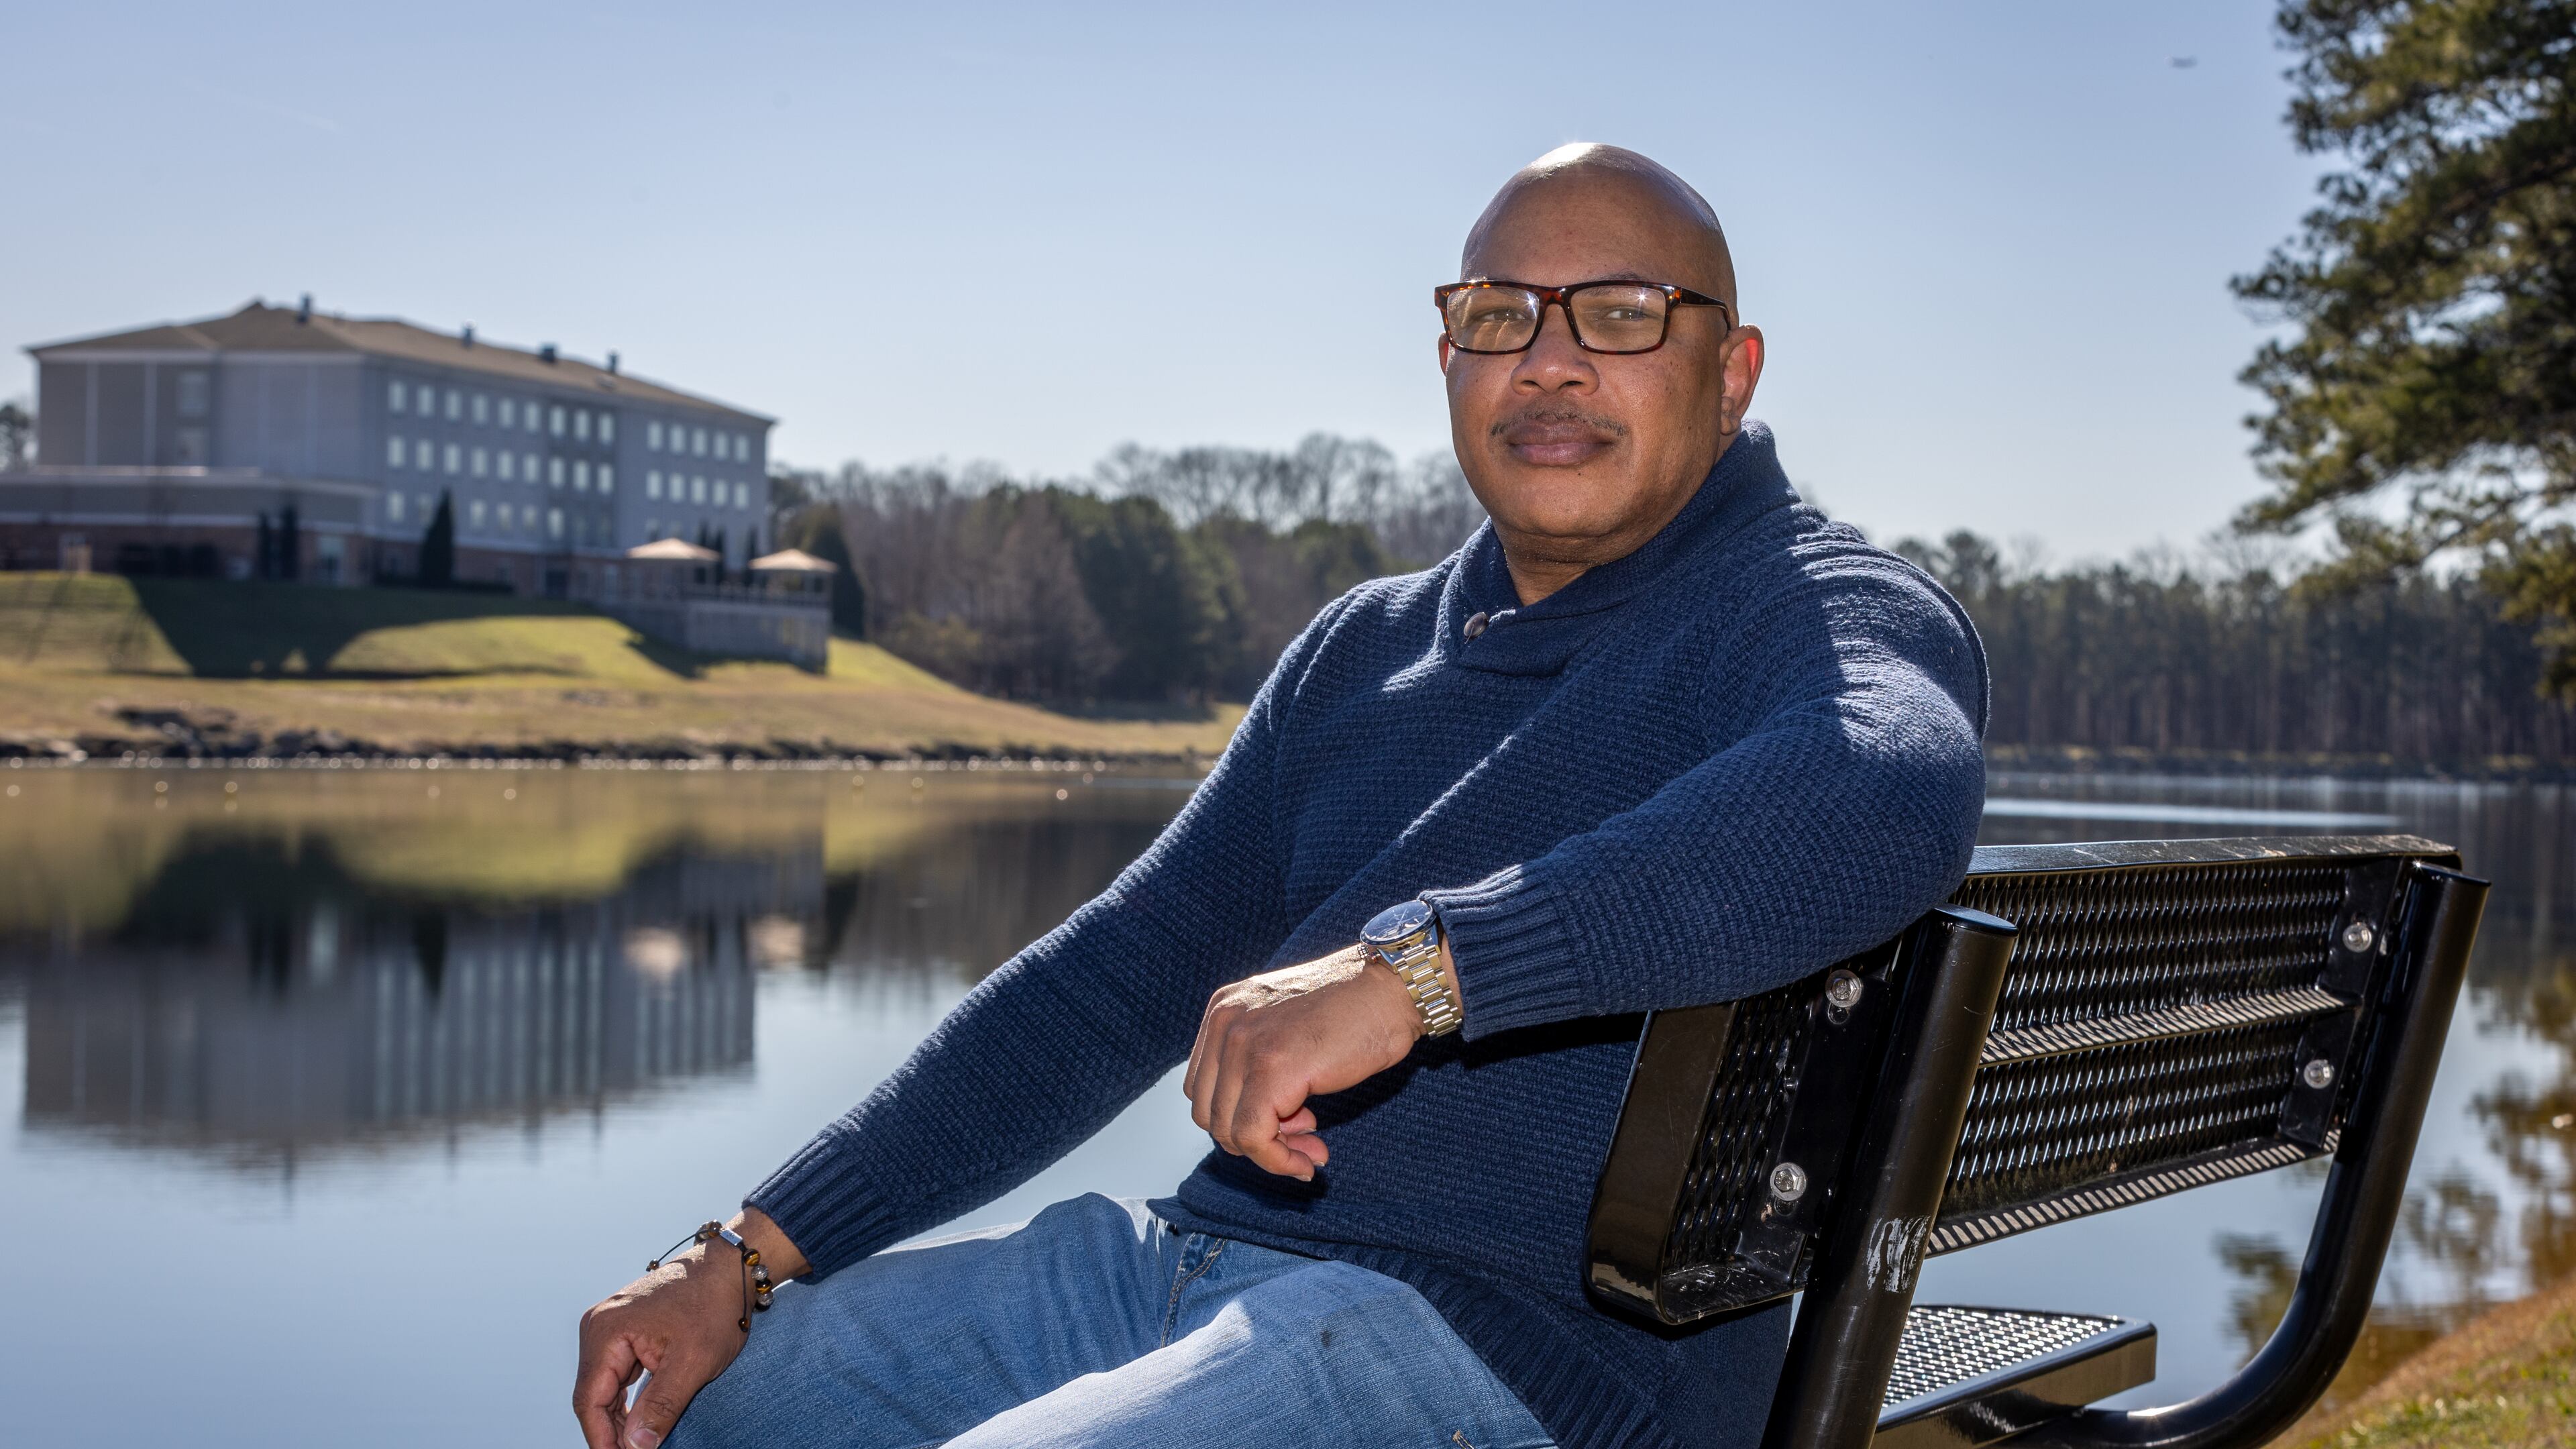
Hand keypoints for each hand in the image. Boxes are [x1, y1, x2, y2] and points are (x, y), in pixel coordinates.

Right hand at [573, 1209, 806, 1448]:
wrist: (730, 1268)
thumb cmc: (715, 1307)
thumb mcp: (693, 1363)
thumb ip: (660, 1408)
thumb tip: (634, 1448)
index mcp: (605, 1332)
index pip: (589, 1401)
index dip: (602, 1440)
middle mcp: (598, 1328)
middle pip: (593, 1397)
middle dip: (611, 1433)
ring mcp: (609, 1329)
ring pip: (605, 1389)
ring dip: (619, 1420)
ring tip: (638, 1447)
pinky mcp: (624, 1333)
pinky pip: (617, 1376)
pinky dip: (627, 1402)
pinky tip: (639, 1424)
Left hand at [1182, 942, 1456, 1179]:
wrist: (1393, 990)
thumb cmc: (1354, 1011)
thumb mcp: (1288, 1030)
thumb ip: (1260, 1066)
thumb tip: (1255, 1128)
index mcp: (1224, 1012)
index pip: (1204, 1089)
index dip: (1241, 1117)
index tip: (1288, 1122)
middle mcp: (1225, 1023)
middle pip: (1209, 1113)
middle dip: (1254, 1139)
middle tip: (1304, 1136)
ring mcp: (1244, 1044)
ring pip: (1228, 1131)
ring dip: (1272, 1153)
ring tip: (1312, 1147)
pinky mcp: (1271, 1069)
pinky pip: (1254, 1138)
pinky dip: (1278, 1161)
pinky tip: (1309, 1161)